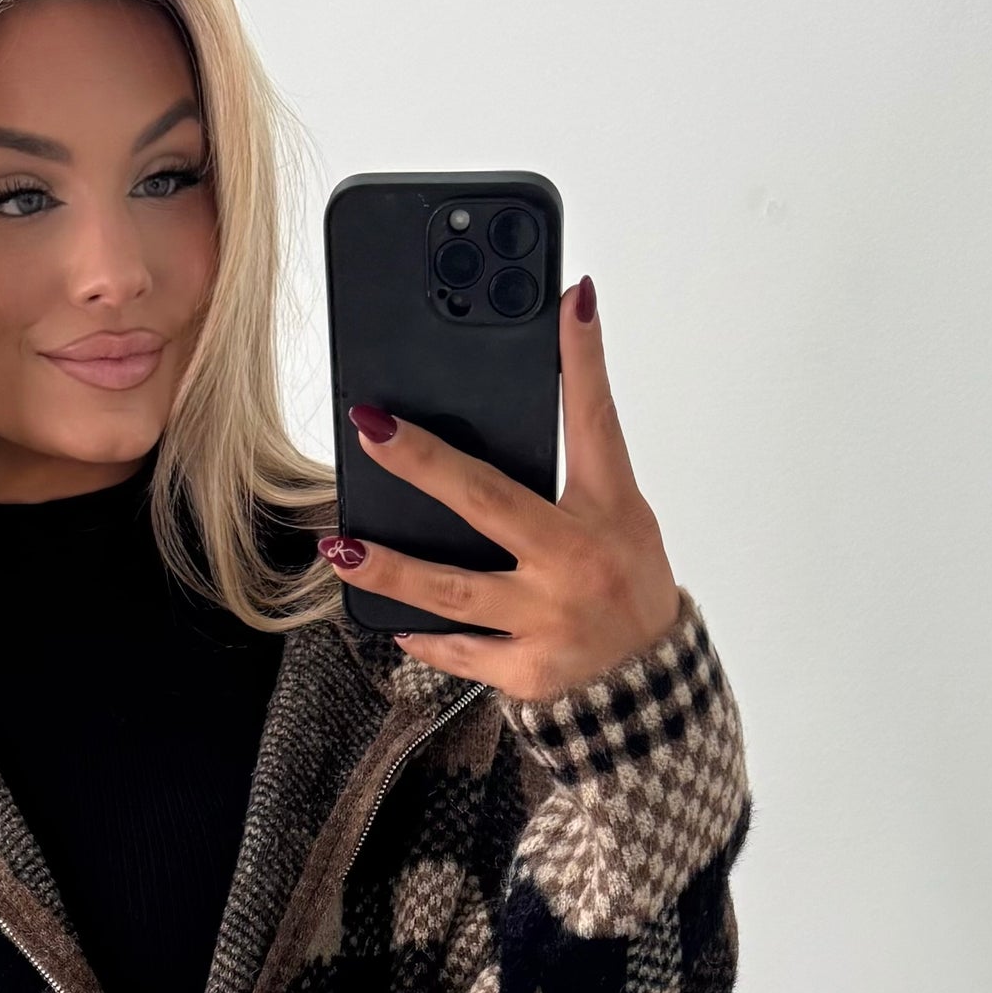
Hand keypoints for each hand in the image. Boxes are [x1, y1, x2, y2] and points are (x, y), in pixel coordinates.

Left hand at [319, 279, 680, 701]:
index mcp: (608, 509)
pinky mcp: (526, 670)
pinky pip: (460, 649)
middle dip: (424, 461)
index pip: (596, 421)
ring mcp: (547, 618)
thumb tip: (506, 424)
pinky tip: (391, 621)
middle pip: (488, 500)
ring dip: (392, 567)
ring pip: (452, 589)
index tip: (568, 299)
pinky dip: (425, 637)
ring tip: (340, 548)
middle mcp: (576, 559)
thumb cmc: (627, 590)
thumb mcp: (622, 519)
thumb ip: (576, 473)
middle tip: (372, 425)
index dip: (584, 358)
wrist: (651, 693)